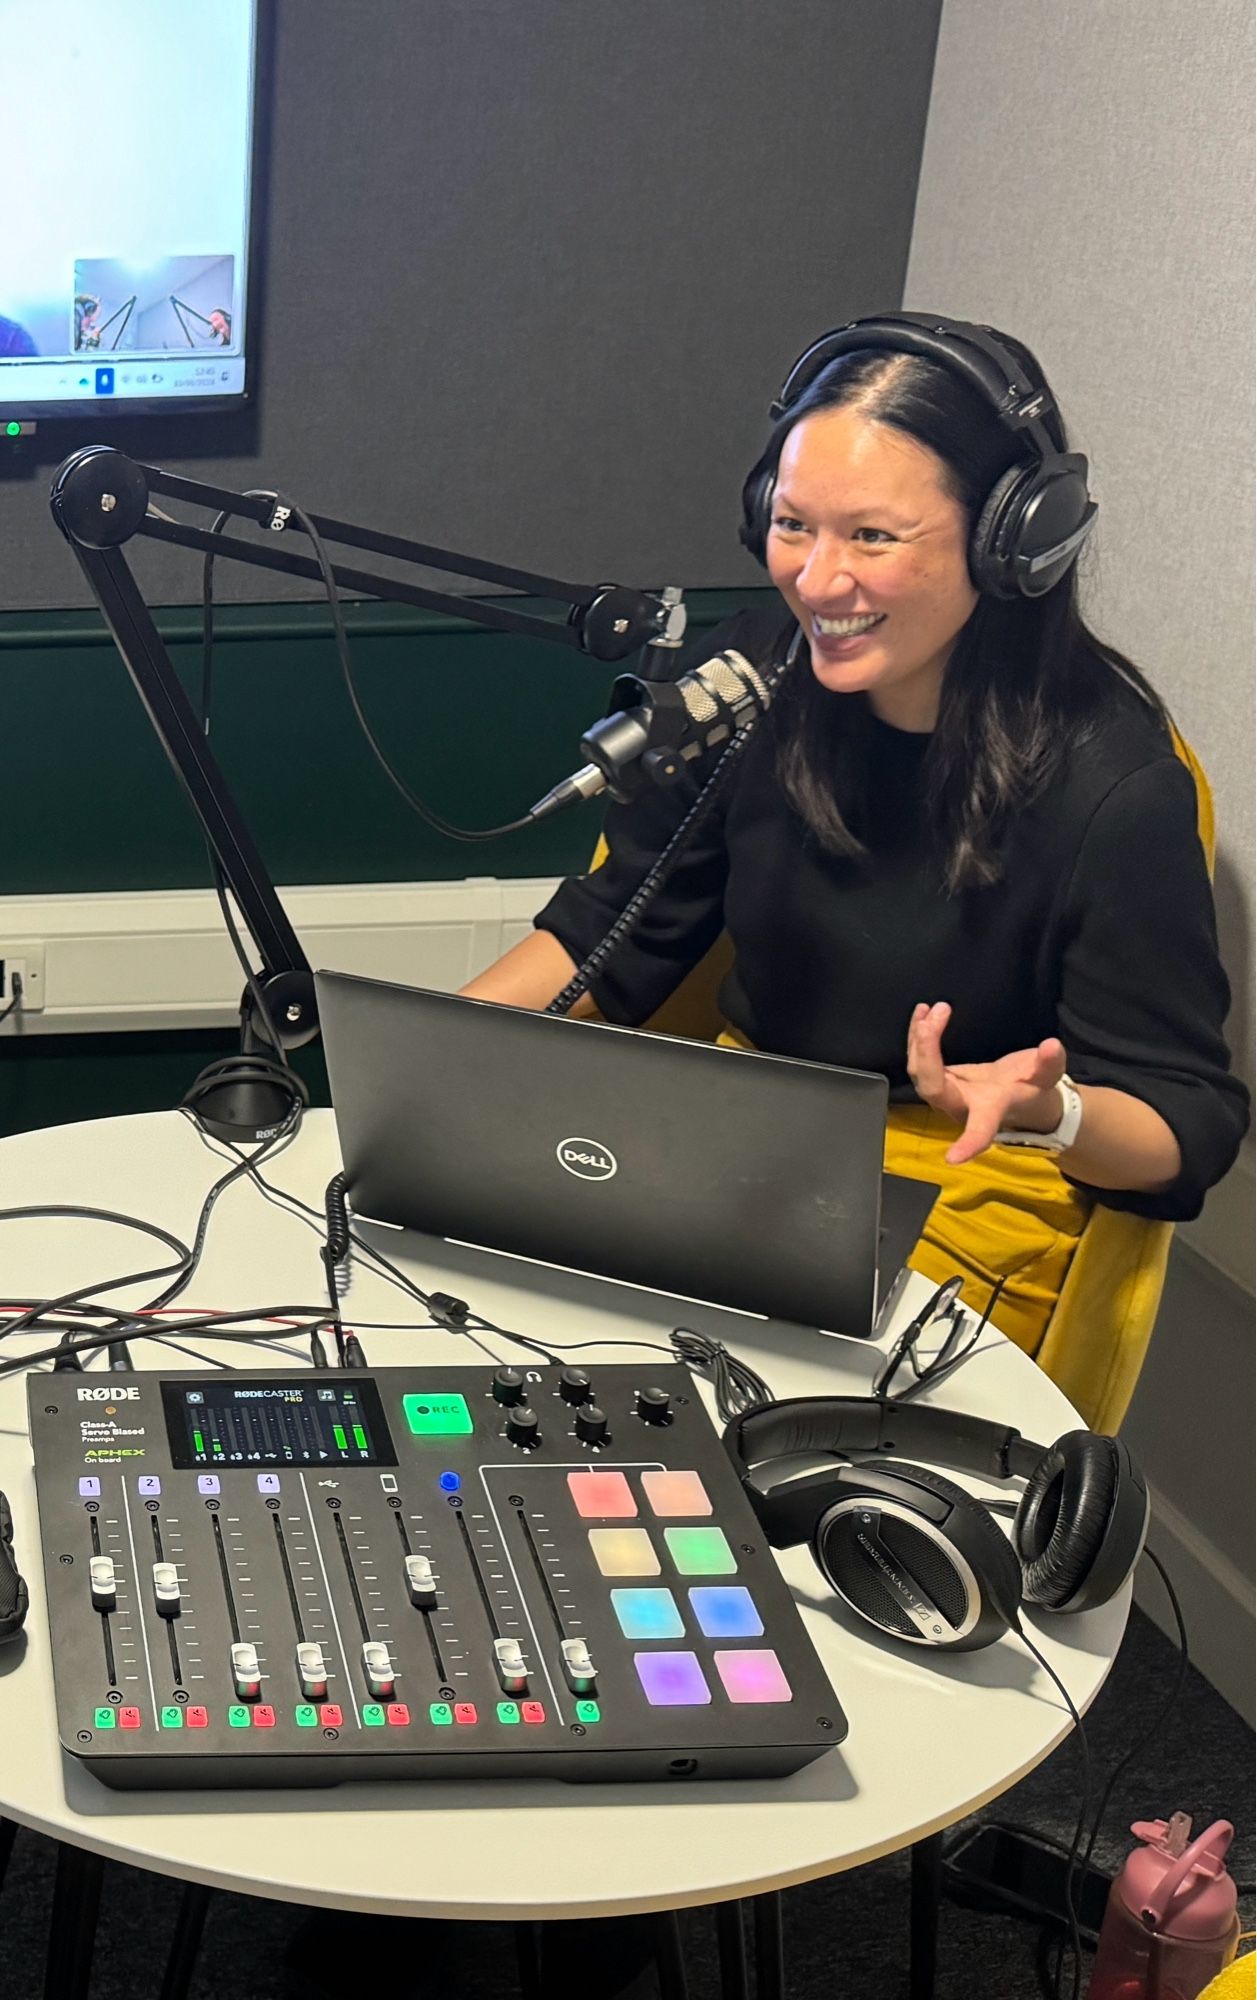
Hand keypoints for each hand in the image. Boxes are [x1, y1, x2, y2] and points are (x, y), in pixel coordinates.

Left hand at [907, 1001, 1067, 1165]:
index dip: (968, 1143)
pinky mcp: (938, 1080)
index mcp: (989, 1111)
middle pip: (932, 1086)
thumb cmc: (1032, 1090)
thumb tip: (1052, 1046)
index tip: (953, 1158)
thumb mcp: (1047, 1077)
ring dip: (919, 1039)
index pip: (979, 1130)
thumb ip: (1049, 1064)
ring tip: (928, 1010)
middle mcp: (961, 1106)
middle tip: (937, 1015)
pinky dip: (917, 1036)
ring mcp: (945, 1094)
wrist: (1019, 1095)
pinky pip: (919, 1061)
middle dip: (927, 1050)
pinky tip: (921, 1012)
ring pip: (919, 1071)